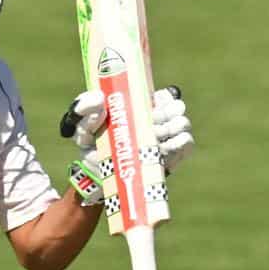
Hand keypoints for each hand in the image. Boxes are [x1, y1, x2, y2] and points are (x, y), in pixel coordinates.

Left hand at [59, 85, 195, 204]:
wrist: (99, 175)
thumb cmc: (93, 144)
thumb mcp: (82, 123)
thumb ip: (85, 107)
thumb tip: (101, 99)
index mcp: (141, 107)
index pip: (163, 94)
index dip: (161, 95)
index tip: (151, 102)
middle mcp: (159, 120)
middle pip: (177, 106)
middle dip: (164, 113)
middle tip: (150, 121)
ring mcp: (168, 138)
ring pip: (183, 123)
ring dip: (170, 127)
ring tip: (152, 136)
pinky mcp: (174, 156)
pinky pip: (186, 142)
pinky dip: (176, 143)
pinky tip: (161, 148)